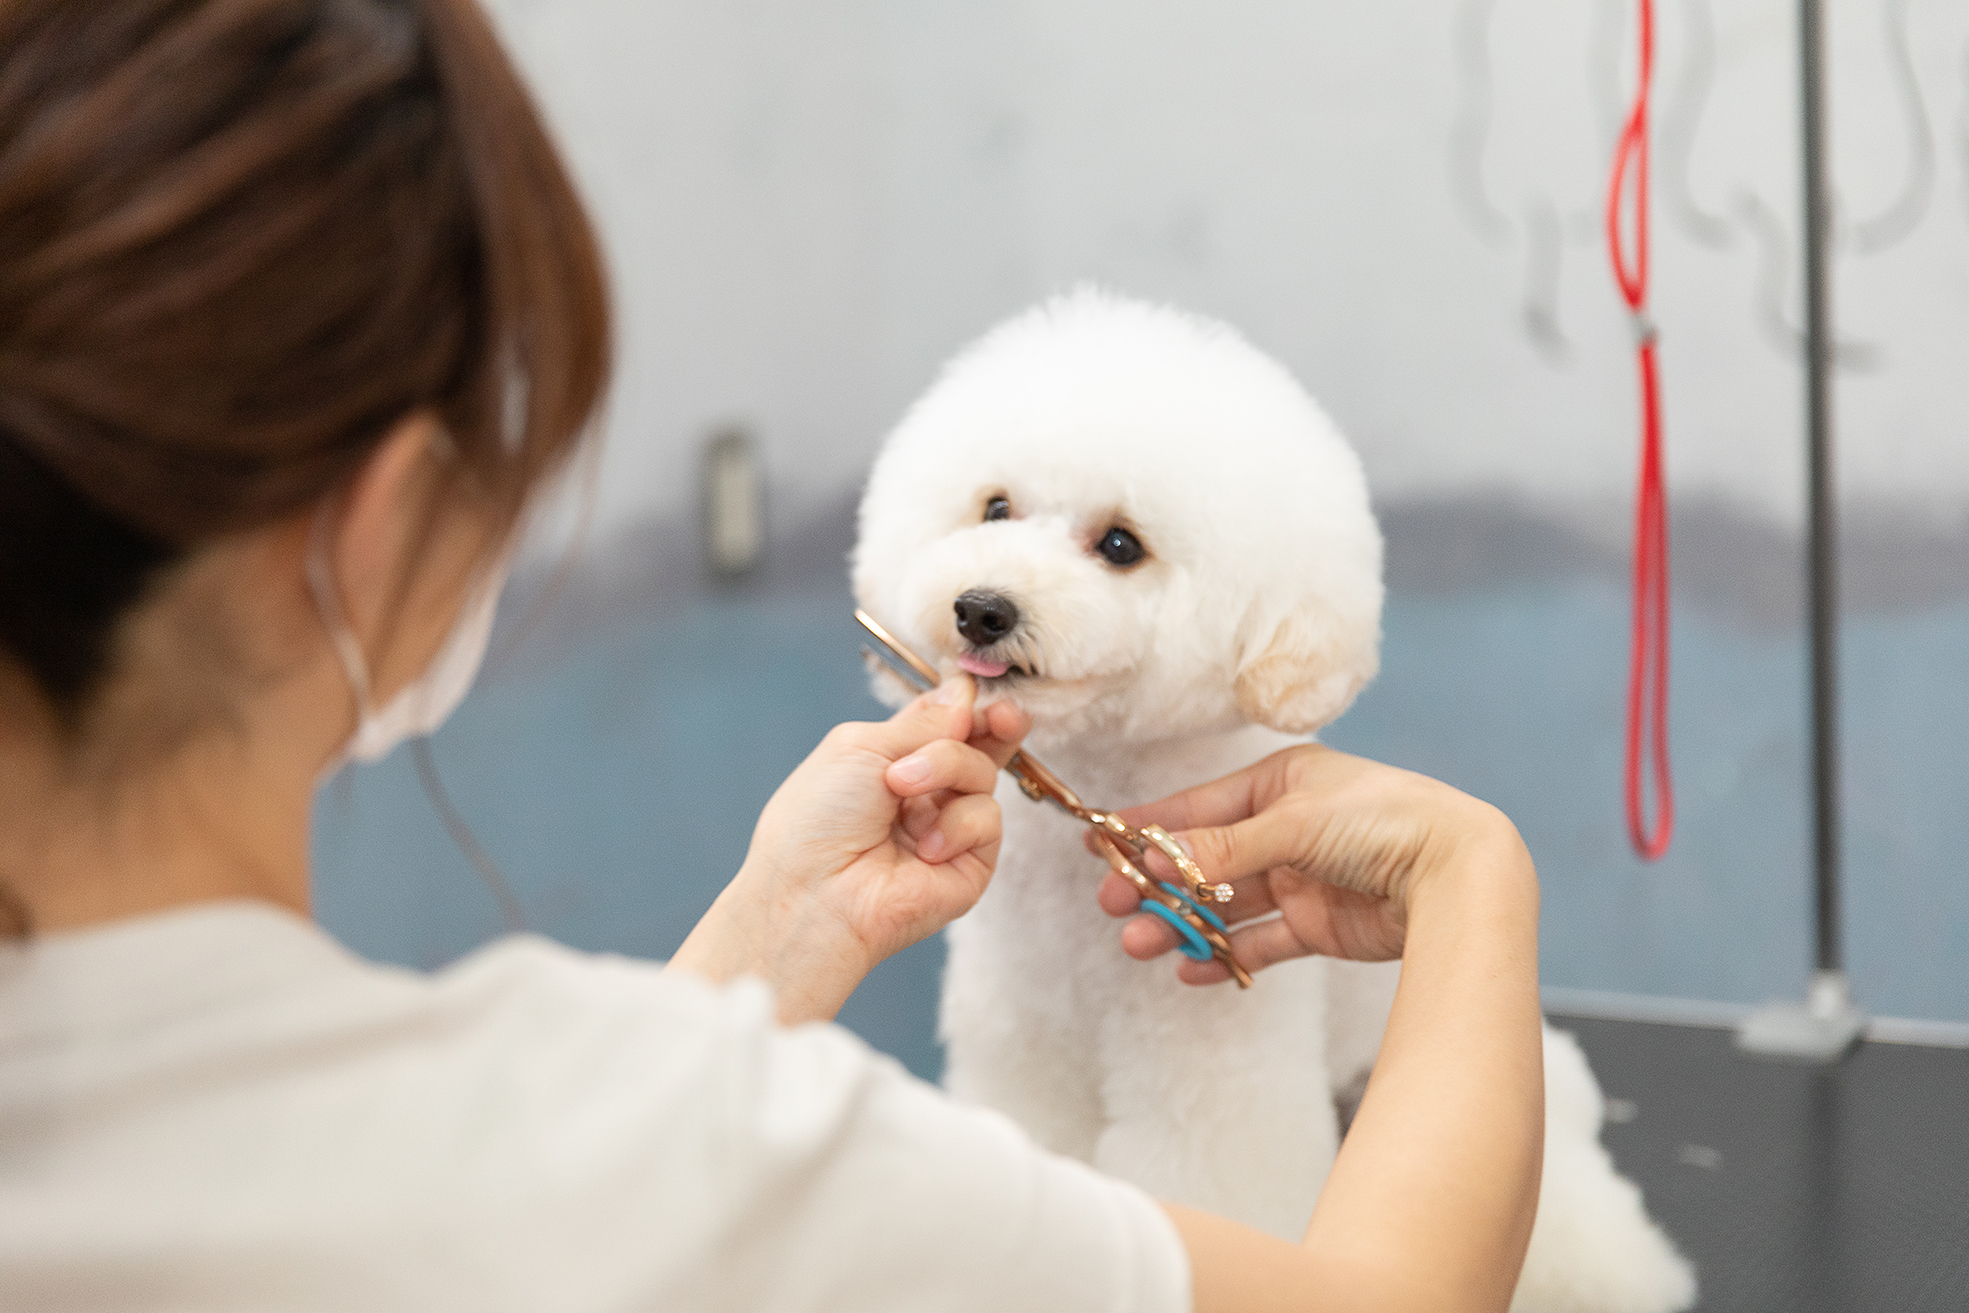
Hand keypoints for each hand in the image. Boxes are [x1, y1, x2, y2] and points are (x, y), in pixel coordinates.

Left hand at [668, 676, 1028, 1021]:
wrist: (814, 893)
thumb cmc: (817, 821)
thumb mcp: (861, 747)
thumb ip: (921, 721)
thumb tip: (965, 692)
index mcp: (891, 760)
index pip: (943, 722)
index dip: (964, 703)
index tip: (976, 689)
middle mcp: (925, 792)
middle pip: (978, 746)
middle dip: (994, 723)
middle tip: (1001, 715)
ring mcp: (949, 828)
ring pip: (982, 774)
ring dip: (946, 769)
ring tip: (902, 790)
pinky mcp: (970, 863)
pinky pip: (988, 819)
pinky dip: (957, 824)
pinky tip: (924, 847)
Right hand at [1095, 744, 1527, 984]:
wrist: (1458, 874)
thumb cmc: (1384, 822)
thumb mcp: (1294, 823)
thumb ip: (1223, 848)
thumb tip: (1157, 860)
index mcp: (1283, 785)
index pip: (1199, 807)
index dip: (1150, 828)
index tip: (1101, 845)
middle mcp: (1288, 829)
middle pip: (1206, 861)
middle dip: (1158, 884)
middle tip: (1113, 905)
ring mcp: (1302, 879)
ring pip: (1226, 905)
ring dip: (1181, 924)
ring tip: (1139, 945)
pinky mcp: (1318, 925)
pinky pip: (1260, 942)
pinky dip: (1225, 956)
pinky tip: (1190, 971)